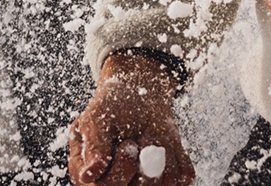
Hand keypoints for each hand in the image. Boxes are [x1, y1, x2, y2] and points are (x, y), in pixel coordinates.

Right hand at [68, 53, 193, 185]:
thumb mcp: (96, 118)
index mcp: (93, 177)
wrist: (137, 94)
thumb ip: (93, 146)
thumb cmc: (111, 106)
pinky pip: (181, 177)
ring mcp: (143, 184)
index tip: (126, 143)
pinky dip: (176, 156)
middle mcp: (118, 185)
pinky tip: (163, 142)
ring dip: (158, 155)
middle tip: (136, 140)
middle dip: (141, 161)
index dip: (120, 169)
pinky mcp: (168, 178)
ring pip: (162, 184)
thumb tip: (88, 175)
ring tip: (146, 136)